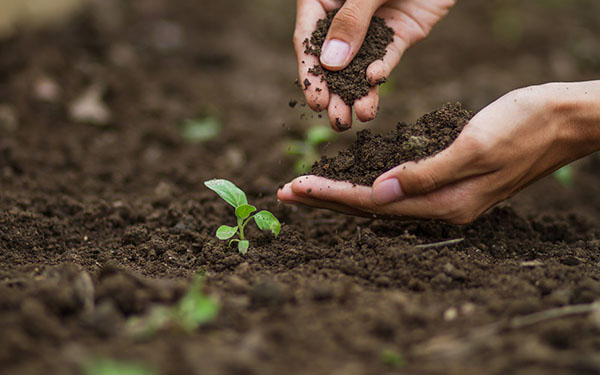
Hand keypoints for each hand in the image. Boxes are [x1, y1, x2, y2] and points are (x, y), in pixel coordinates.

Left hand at [278, 82, 599, 222]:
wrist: (563, 121)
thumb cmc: (523, 126)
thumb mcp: (476, 146)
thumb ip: (427, 173)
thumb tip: (379, 193)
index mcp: (443, 202)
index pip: (371, 203)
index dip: (330, 196)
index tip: (295, 187)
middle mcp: (440, 207)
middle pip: (368, 208)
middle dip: (324, 200)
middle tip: (284, 194)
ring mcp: (445, 199)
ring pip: (378, 202)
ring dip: (340, 195)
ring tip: (306, 190)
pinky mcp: (448, 184)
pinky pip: (396, 192)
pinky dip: (366, 188)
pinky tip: (352, 184)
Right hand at [294, 0, 454, 129]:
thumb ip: (352, 20)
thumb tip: (329, 65)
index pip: (308, 39)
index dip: (311, 72)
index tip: (315, 101)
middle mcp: (344, 16)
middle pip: (332, 61)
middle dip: (333, 93)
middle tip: (336, 121)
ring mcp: (371, 26)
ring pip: (358, 65)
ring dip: (356, 93)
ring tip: (353, 119)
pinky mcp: (399, 33)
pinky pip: (386, 56)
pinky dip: (380, 71)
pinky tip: (375, 84)